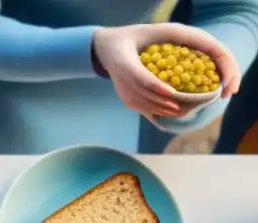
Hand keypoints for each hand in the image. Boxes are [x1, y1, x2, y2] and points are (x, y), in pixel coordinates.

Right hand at [93, 24, 240, 118]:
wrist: (108, 48)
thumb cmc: (133, 37)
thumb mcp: (147, 32)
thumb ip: (166, 37)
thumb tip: (191, 44)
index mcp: (125, 62)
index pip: (142, 79)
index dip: (158, 88)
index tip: (173, 94)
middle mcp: (121, 78)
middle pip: (144, 96)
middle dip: (163, 103)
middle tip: (182, 107)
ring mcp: (121, 90)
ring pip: (141, 104)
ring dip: (160, 110)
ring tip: (178, 112)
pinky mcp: (123, 96)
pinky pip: (138, 107)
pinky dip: (152, 112)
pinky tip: (167, 114)